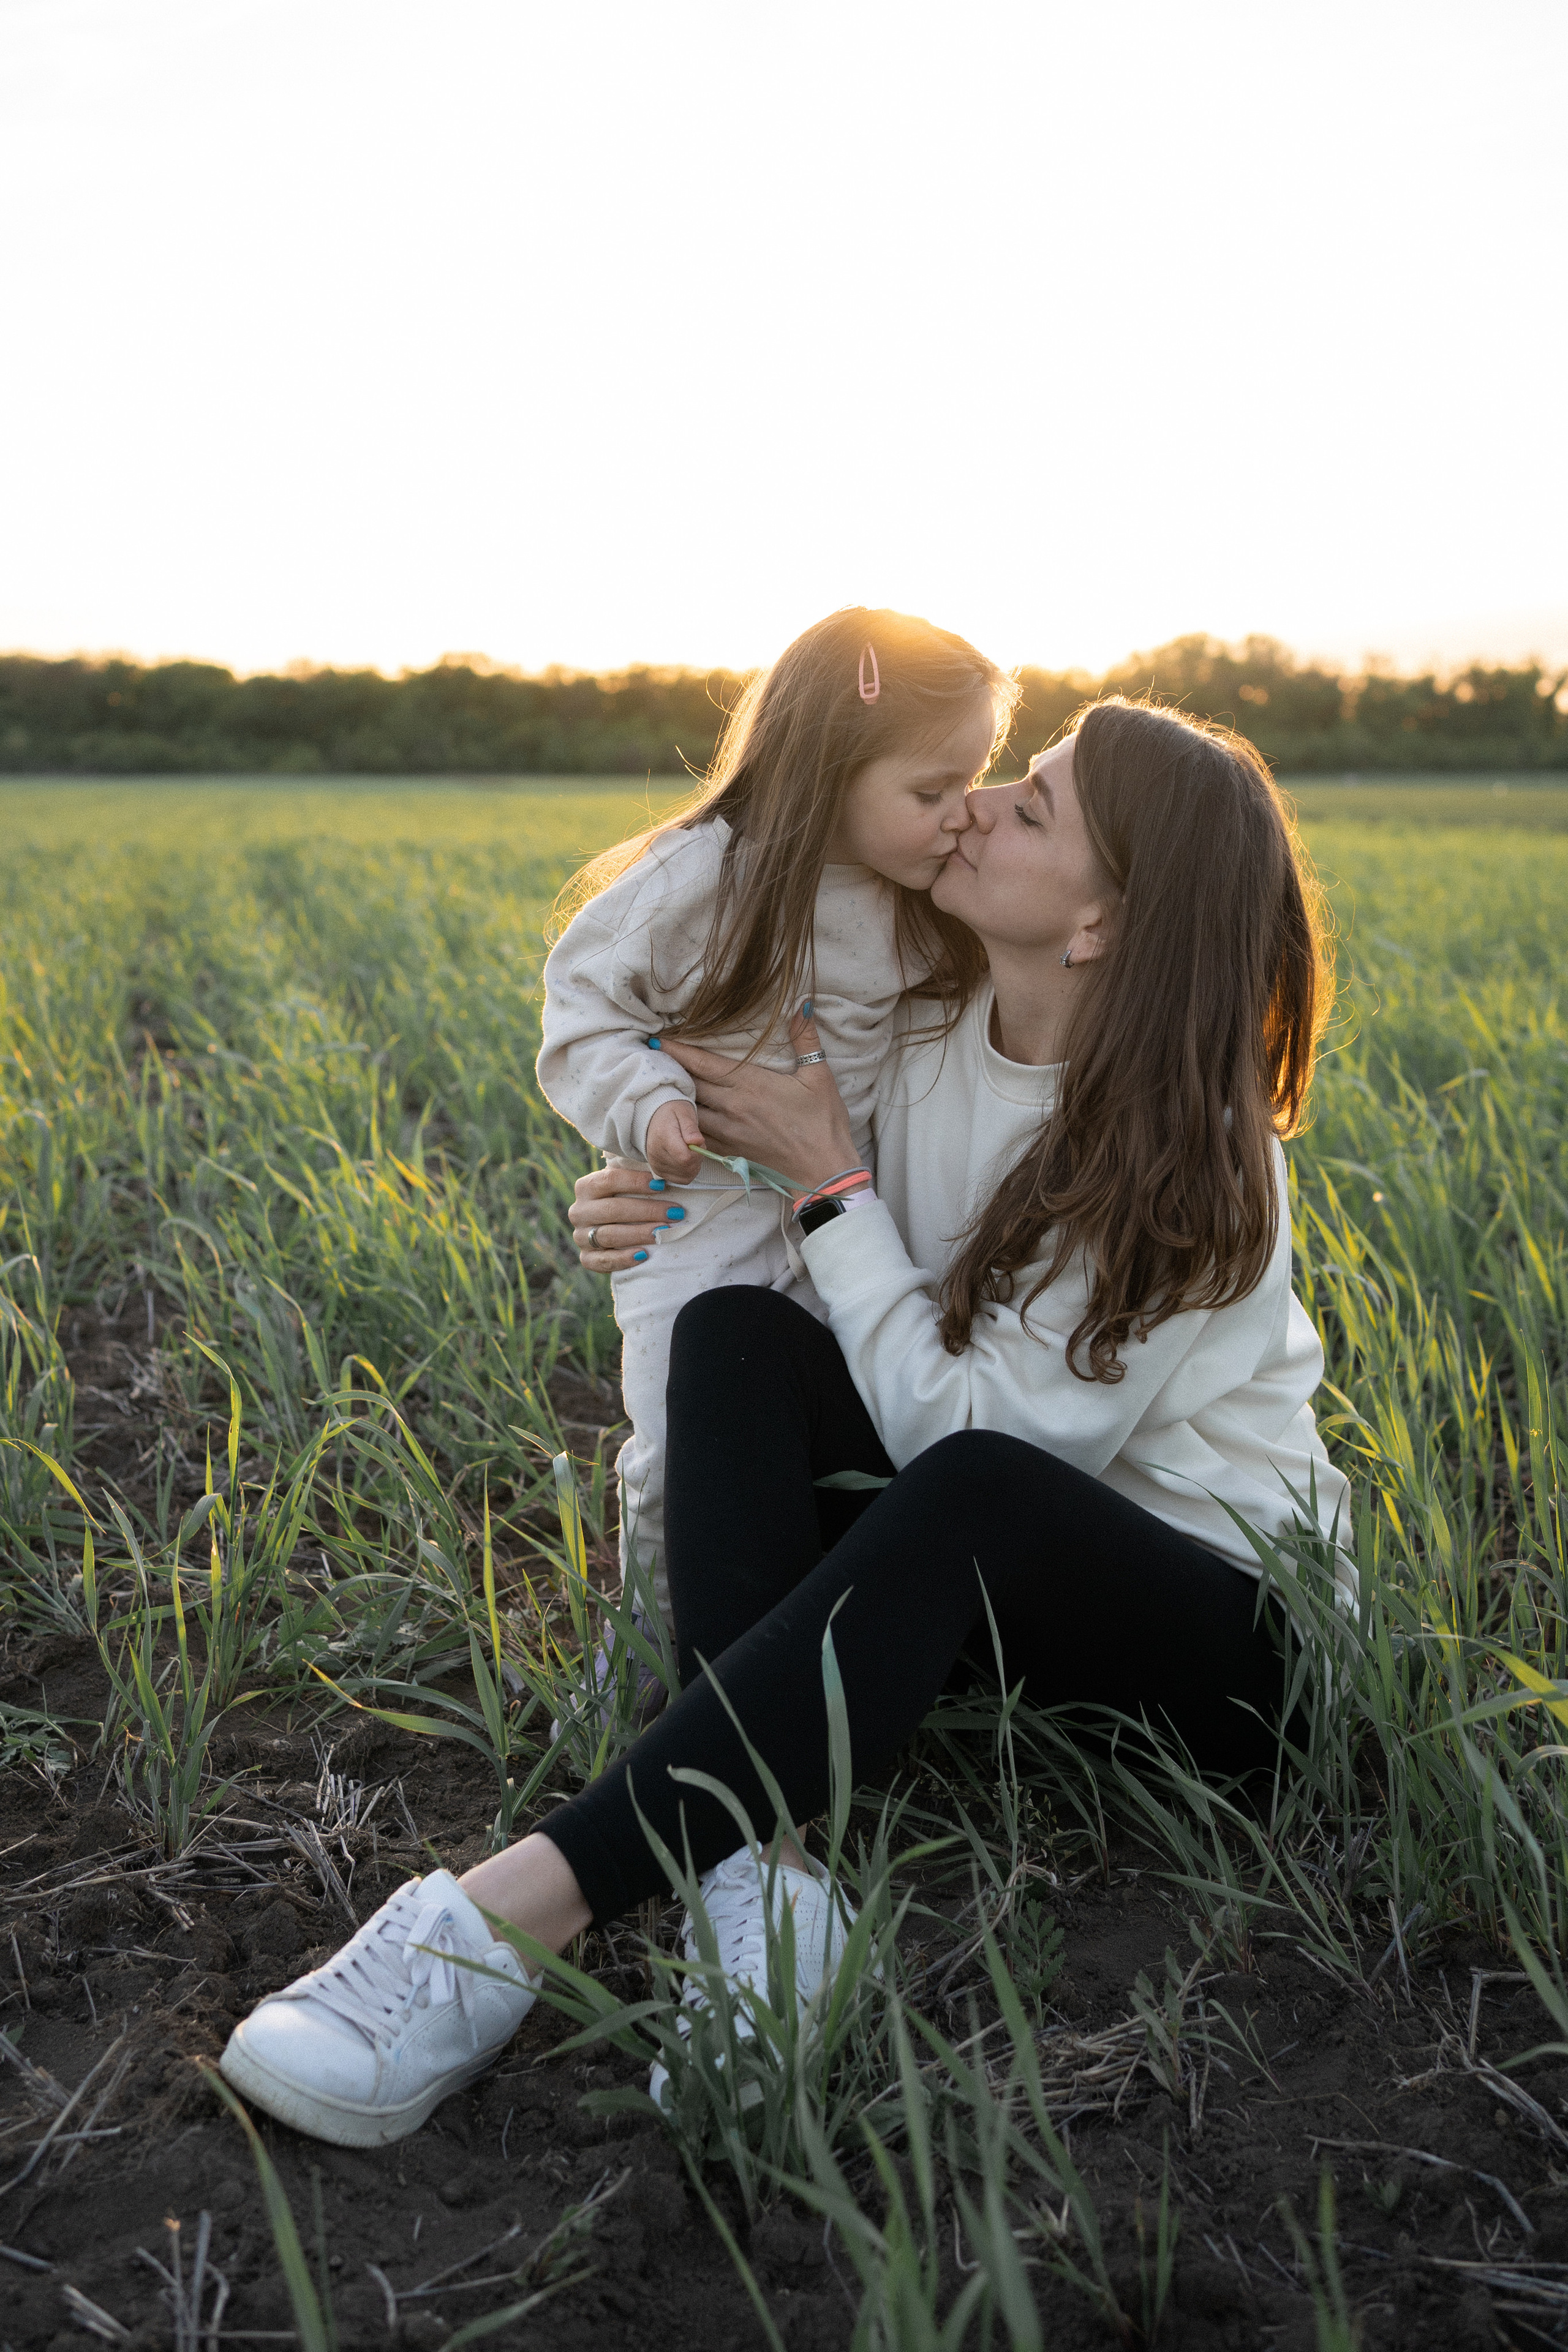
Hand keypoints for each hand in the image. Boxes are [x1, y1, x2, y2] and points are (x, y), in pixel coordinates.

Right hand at [570, 1164, 677, 1272]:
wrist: (611, 1229)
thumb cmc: (624, 1200)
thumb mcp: (625, 1185)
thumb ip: (636, 1176)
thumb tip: (663, 1170)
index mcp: (586, 1187)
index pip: (610, 1180)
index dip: (636, 1182)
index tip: (662, 1185)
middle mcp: (579, 1211)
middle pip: (612, 1209)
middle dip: (647, 1211)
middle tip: (674, 1213)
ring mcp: (580, 1236)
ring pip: (609, 1235)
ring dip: (639, 1233)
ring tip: (663, 1232)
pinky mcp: (586, 1258)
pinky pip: (602, 1261)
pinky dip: (623, 1259)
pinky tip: (643, 1255)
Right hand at [644, 1097, 704, 1181]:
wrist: (654, 1118)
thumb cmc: (672, 1113)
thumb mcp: (684, 1113)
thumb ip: (691, 1128)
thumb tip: (698, 1142)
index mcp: (663, 1138)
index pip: (685, 1158)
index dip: (698, 1153)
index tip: (698, 1142)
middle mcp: (656, 1154)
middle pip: (687, 1168)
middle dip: (698, 1158)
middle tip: (695, 1144)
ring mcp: (656, 1165)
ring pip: (686, 1176)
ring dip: (694, 1165)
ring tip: (689, 1150)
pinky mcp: (659, 1172)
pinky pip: (681, 1179)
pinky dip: (688, 1171)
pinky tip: (685, 1159)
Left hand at [659, 1009, 857, 1191]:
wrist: (822, 1170)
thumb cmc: (823, 1123)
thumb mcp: (819, 1076)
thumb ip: (805, 1038)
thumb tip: (805, 1004)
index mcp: (750, 1084)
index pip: (703, 1063)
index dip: (678, 1050)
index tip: (658, 1039)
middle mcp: (732, 1107)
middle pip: (689, 1083)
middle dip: (669, 1068)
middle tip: (649, 1055)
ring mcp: (727, 1131)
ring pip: (688, 1110)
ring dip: (672, 1096)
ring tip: (656, 1083)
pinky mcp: (729, 1151)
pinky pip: (696, 1134)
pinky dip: (682, 1123)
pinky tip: (674, 1116)